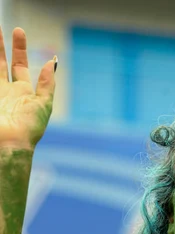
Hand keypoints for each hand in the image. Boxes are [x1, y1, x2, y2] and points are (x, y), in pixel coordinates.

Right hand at [0, 27, 55, 150]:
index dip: (18, 47)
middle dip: (0, 45)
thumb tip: (52, 61)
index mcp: (23, 92)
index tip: (18, 30)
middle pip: (2, 63)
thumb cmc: (29, 128)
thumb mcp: (43, 105)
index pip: (19, 64)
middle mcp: (7, 91)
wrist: (11, 144)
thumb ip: (47, 83)